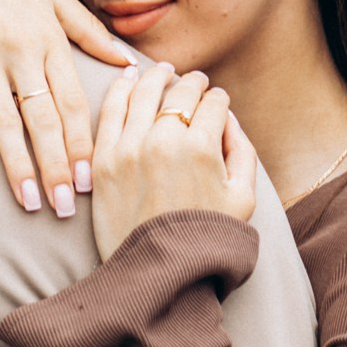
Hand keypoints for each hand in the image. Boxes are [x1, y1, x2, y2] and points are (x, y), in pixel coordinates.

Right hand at [0, 0, 133, 214]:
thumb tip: (128, 64)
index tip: (93, 179)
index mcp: (48, 39)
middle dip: (56, 166)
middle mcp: (19, 53)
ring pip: (4, 123)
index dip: (83, 142)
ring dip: (18, 166)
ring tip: (31, 203)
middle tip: (67, 206)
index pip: (72, 100)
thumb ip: (89, 31)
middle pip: (43, 120)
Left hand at [89, 64, 255, 258]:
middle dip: (193, 83)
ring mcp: (129, 148)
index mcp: (202, 148)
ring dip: (157, 76)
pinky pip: (110, 110)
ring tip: (163, 71)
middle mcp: (164, 140)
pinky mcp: (103, 159)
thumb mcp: (243, 198)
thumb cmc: (206, 240)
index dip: (218, 100)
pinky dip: (121, 88)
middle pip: (181, 93)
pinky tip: (129, 78)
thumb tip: (228, 118)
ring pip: (143, 93)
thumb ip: (242, 151)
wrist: (158, 274)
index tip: (217, 100)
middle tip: (196, 81)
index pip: (213, 104)